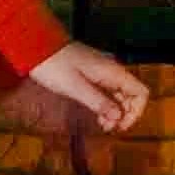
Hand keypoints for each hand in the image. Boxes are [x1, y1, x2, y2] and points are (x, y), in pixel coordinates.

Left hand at [3, 41, 150, 136]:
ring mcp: (100, 69)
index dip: (135, 112)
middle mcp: (111, 69)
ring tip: (102, 124)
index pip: (140, 92)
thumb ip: (98, 102)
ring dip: (114, 110)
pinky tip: (95, 112)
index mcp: (113, 71)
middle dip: (124, 113)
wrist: (34, 46)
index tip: (120, 125)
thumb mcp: (76, 87)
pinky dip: (104, 102)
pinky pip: (105, 89)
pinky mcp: (89, 71)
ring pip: (118, 93)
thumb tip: (118, 117)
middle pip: (131, 94)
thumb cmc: (53, 65)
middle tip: (109, 128)